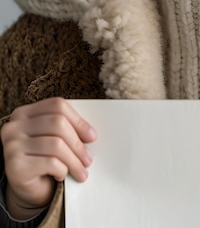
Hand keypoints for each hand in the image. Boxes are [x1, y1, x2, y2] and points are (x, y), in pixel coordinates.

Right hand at [1, 97, 95, 219]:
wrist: (26, 190)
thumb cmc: (43, 161)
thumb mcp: (54, 139)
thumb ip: (66, 128)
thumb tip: (90, 134)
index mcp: (24, 113)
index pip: (57, 106)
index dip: (78, 120)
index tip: (91, 136)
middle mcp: (14, 126)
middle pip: (58, 123)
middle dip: (78, 144)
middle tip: (88, 159)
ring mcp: (12, 145)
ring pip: (56, 145)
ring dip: (74, 161)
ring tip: (81, 171)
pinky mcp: (14, 166)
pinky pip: (50, 163)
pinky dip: (62, 170)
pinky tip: (61, 176)